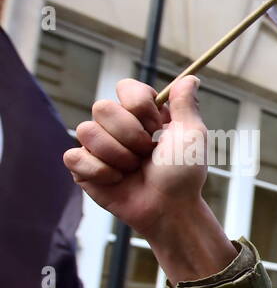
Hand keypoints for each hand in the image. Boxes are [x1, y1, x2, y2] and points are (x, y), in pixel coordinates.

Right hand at [64, 77, 207, 237]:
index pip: (126, 88)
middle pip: (102, 108)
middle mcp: (117, 125)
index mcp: (142, 114)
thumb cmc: (184, 175)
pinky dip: (100, 172)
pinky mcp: (83, 167)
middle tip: (147, 153)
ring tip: (134, 169)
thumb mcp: (192, 137)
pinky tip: (117, 180)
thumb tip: (191, 77)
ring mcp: (99, 145)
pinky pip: (74, 156)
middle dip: (131, 136)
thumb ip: (186, 105)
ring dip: (118, 155)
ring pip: (86, 131)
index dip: (140, 108)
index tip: (158, 128)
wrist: (171, 209)